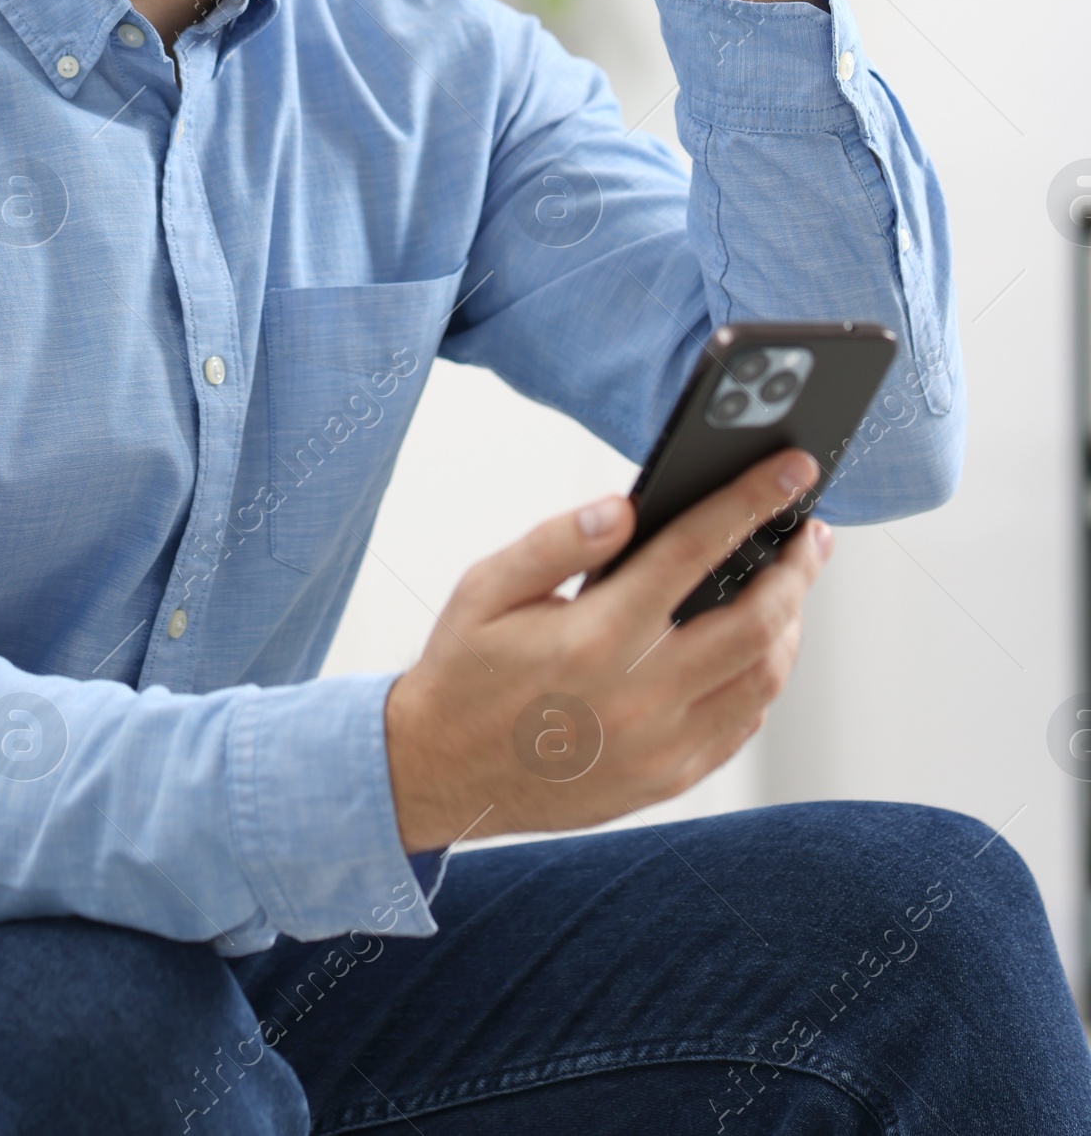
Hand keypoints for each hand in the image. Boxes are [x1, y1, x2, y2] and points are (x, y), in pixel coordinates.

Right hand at [383, 450, 830, 850]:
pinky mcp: (667, 780)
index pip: (694, 552)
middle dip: (796, 569)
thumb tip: (623, 507)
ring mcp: (660, 747)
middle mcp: (638, 695)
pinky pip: (742, 725)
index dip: (751, 503)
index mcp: (593, 636)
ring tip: (788, 586)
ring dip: (789, 624)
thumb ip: (554, 541)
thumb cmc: (464, 670)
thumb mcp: (485, 588)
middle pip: (757, 623)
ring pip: (762, 678)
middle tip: (810, 533)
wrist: (441, 774)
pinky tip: (755, 646)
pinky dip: (762, 678)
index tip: (794, 469)